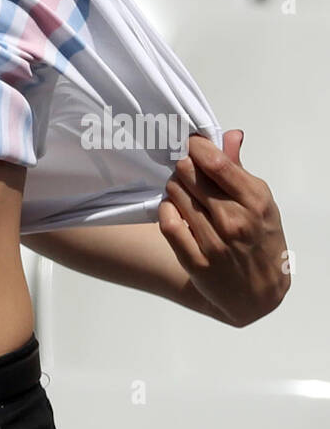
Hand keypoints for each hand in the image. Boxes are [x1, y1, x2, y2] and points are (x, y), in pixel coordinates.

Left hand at [157, 129, 290, 326]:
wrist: (259, 294)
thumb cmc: (261, 240)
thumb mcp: (261, 203)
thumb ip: (240, 168)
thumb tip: (231, 134)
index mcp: (255, 201)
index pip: (215, 162)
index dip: (196, 146)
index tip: (190, 143)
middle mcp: (235, 221)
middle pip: (189, 174)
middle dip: (184, 166)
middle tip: (185, 169)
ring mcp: (215, 242)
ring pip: (175, 194)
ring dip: (174, 187)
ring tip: (182, 190)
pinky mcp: (196, 261)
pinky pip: (168, 222)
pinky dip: (166, 210)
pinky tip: (173, 209)